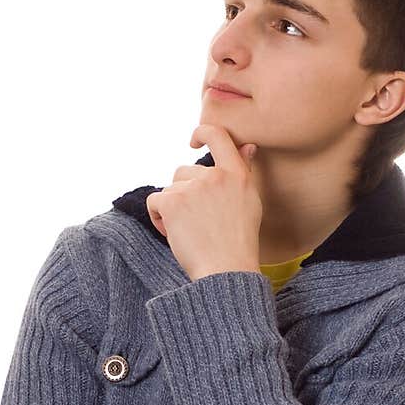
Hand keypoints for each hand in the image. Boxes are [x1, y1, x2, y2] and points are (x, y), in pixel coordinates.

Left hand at [145, 124, 261, 281]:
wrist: (227, 272)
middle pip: (185, 172)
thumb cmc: (239, 245)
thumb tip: (248, 146)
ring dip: (172, 208)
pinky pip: (155, 201)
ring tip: (188, 233)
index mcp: (238, 175)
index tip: (194, 139)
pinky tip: (173, 234)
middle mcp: (215, 176)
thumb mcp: (249, 203)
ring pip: (170, 189)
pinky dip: (159, 217)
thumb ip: (243, 173)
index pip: (219, 137)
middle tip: (197, 223)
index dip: (203, 132)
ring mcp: (193, 187)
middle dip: (184, 194)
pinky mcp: (172, 201)